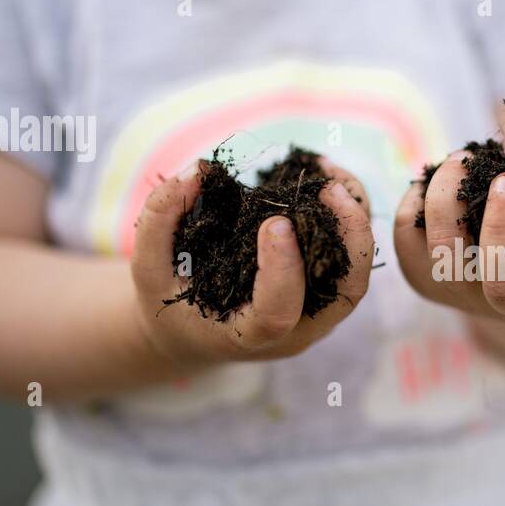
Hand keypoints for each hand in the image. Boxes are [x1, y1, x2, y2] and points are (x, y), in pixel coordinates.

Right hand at [131, 159, 372, 368]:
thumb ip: (161, 219)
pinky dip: (348, 219)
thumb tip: (200, 169)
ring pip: (357, 273)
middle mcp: (294, 331)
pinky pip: (350, 258)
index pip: (278, 314)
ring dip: (355, 222)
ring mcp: (317, 315)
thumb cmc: (169, 303)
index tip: (276, 222)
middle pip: (345, 293)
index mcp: (247, 336)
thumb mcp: (147, 267)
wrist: (192, 333)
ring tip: (332, 176)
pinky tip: (329, 180)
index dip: (283, 270)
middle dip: (348, 238)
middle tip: (329, 188)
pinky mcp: (325, 292)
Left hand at [393, 113, 504, 324]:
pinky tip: (443, 178)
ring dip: (450, 200)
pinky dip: (419, 196)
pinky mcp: (423, 278)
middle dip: (502, 230)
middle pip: (504, 288)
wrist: (499, 248)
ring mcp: (467, 297)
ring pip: (446, 260)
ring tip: (464, 160)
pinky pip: (408, 235)